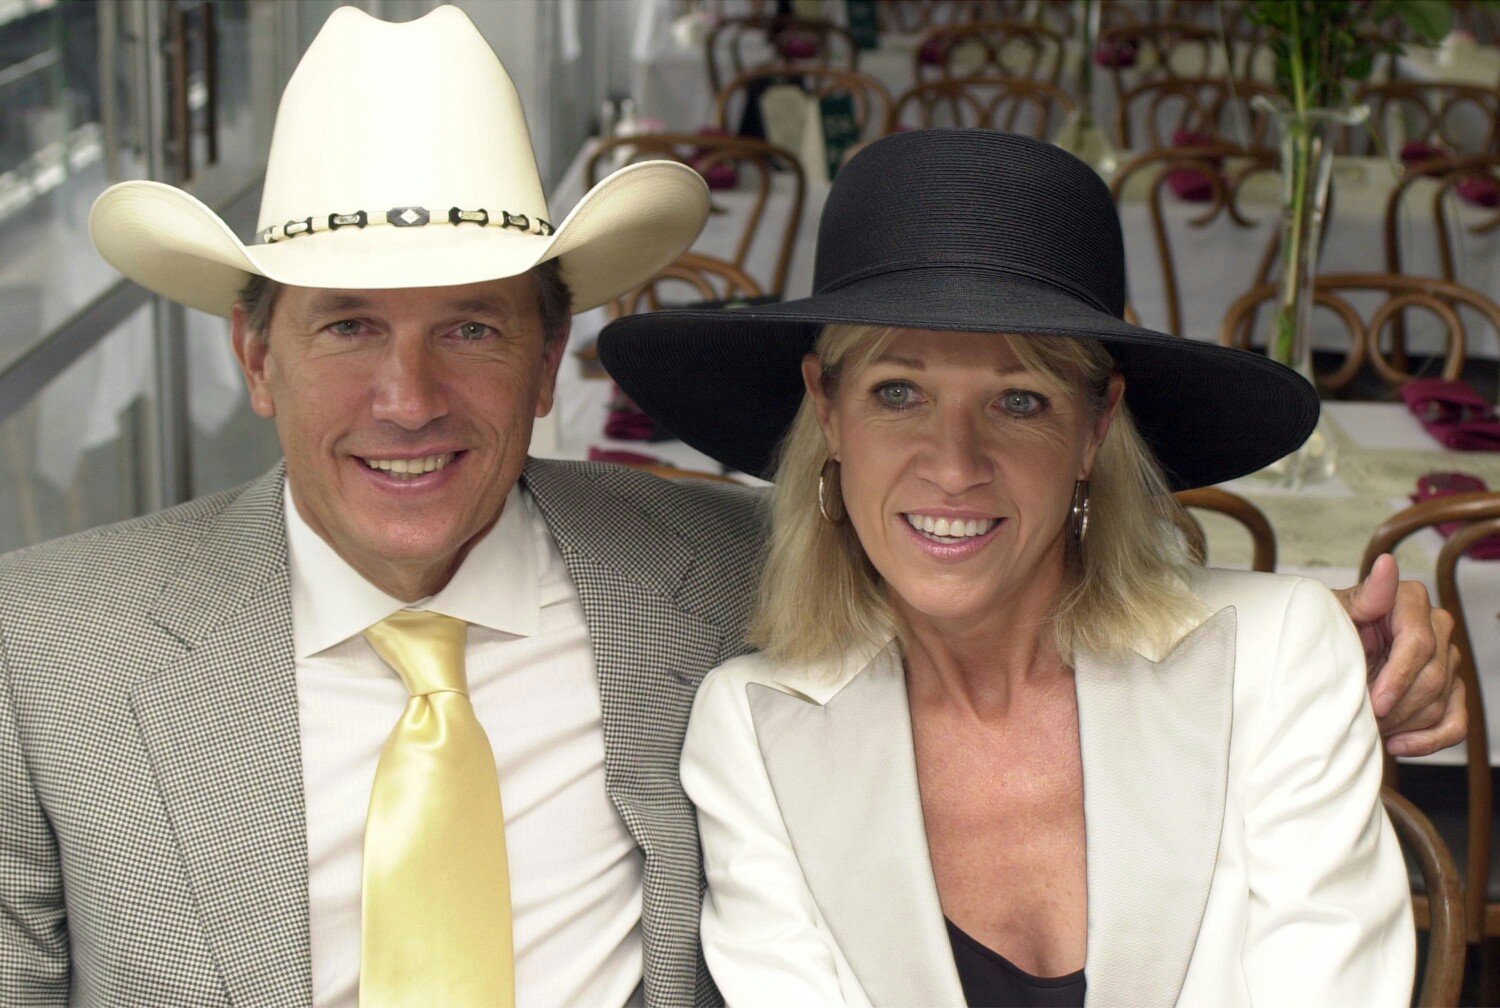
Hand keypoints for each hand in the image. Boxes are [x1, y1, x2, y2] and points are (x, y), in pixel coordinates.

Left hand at [1333, 554, 1465, 756]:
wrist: (1323, 654)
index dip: (1397, 677)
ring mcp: (1446, 658)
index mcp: (1409, 600)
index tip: (1373, 702)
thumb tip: (1387, 563)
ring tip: (1370, 729)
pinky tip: (1398, 745)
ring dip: (1404, 723)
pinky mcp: (1449, 688)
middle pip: (1432, 677)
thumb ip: (1367, 594)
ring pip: (1441, 702)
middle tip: (1363, 718)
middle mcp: (1435, 625)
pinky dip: (1429, 740)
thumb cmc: (1326, 629)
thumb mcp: (1334, 612)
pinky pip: (1455, 722)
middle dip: (1396, 706)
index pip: (1419, 644)